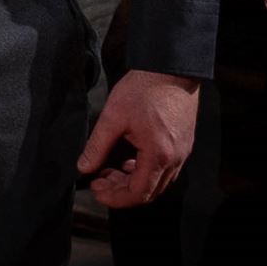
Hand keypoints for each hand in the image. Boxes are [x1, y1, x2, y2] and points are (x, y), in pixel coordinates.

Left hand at [77, 68, 199, 207]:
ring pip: (158, 182)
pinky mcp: (183, 143)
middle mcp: (175, 159)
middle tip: (99, 182)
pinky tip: (128, 161)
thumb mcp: (113, 117)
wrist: (172, 67)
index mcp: (158, 155)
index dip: (115, 197)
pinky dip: (145, 171)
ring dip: (133, 182)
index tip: (97, 189)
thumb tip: (83, 167)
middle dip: (122, 192)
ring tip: (109, 171)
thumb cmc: (144, 88)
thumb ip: (97, 146)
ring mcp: (182, 152)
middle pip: (149, 192)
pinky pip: (165, 169)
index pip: (138, 193)